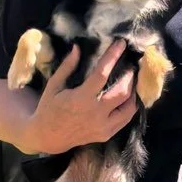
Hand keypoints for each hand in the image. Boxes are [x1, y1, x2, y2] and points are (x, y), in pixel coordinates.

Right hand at [19, 41, 136, 154]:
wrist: (48, 137)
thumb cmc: (49, 108)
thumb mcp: (54, 86)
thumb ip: (67, 67)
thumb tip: (77, 48)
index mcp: (81, 99)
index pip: (102, 74)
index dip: (113, 56)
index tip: (121, 44)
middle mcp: (95, 113)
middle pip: (123, 92)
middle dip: (130, 76)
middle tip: (130, 66)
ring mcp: (103, 126)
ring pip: (129, 108)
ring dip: (133, 93)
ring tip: (132, 81)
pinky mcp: (106, 134)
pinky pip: (125, 119)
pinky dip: (130, 107)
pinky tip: (128, 97)